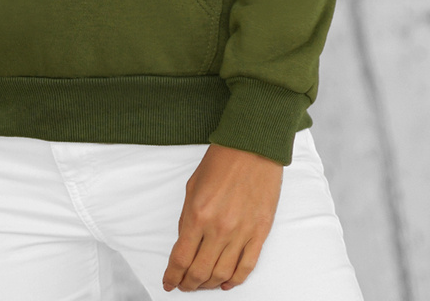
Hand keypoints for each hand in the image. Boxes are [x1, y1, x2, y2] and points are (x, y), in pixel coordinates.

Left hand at [162, 143, 282, 290]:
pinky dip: (235, 280)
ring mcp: (241, 233)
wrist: (253, 145)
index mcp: (198, 214)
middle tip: (184, 285)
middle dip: (188, 284)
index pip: (181, 258)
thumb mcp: (193, 186)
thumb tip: (185, 243)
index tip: (169, 282)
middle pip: (200, 272)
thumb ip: (187, 217)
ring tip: (203, 284)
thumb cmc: (222, 160)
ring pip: (222, 274)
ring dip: (210, 284)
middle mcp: (219, 228)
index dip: (172, 275)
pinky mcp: (260, 232)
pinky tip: (227, 283)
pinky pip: (247, 266)